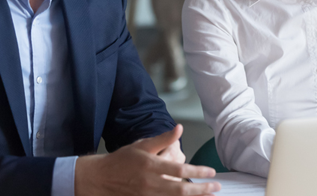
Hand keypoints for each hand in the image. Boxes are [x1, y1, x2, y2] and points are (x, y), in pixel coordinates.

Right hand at [74, 124, 220, 195]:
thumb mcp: (143, 145)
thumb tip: (179, 128)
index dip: (197, 172)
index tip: (211, 172)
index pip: (179, 170)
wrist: (101, 178)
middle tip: (216, 187)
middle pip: (180, 191)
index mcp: (151, 166)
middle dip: (201, 190)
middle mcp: (150, 184)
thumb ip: (163, 139)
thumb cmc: (123, 159)